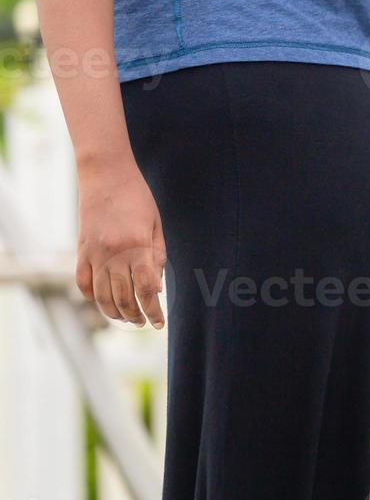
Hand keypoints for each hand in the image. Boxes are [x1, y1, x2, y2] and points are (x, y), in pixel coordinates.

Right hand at [75, 158, 166, 327]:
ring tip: (128, 319)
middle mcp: (112, 254)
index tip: (160, 323)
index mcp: (136, 246)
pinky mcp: (80, 251)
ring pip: (101, 295)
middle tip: (145, 323)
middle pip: (123, 297)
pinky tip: (103, 303)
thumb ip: (157, 256)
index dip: (154, 310)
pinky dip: (92, 296)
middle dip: (136, 315)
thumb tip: (156, 287)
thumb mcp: (156, 224)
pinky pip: (83, 282)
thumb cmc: (138, 198)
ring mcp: (93, 254)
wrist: (106, 176)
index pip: (146, 289)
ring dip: (114, 312)